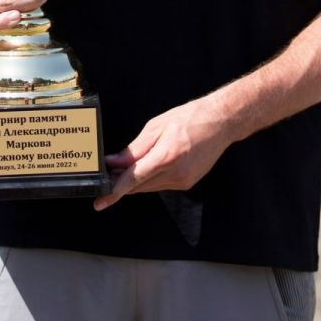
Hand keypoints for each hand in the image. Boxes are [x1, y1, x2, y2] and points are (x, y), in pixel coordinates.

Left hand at [94, 96, 229, 210]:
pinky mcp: (187, 183)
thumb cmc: (190, 118)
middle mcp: (176, 174)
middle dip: (121, 184)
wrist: (221, 122)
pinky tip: (147, 168)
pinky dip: (150, 179)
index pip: (133, 179)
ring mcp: (183, 181)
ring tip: (122, 171)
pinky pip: (161, 185)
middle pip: (139, 186)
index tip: (100, 202)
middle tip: (105, 177)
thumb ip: (134, 149)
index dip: (114, 192)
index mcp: (166, 156)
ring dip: (135, 181)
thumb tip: (114, 162)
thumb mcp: (157, 126)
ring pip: (149, 187)